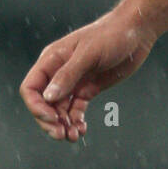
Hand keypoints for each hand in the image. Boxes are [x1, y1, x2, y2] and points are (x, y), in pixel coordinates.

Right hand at [20, 10, 155, 142]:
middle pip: (43, 103)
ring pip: (59, 109)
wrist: (136, 32)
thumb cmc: (111, 35)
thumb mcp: (89, 53)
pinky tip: (82, 129)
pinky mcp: (88, 88)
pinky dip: (75, 121)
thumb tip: (48, 97)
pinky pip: (75, 109)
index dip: (36, 106)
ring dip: (63, 125)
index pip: (31, 88)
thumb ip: (68, 75)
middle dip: (49, 121)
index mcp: (52, 60)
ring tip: (74, 136)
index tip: (52, 119)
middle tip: (62, 134)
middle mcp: (59, 72)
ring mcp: (74, 81)